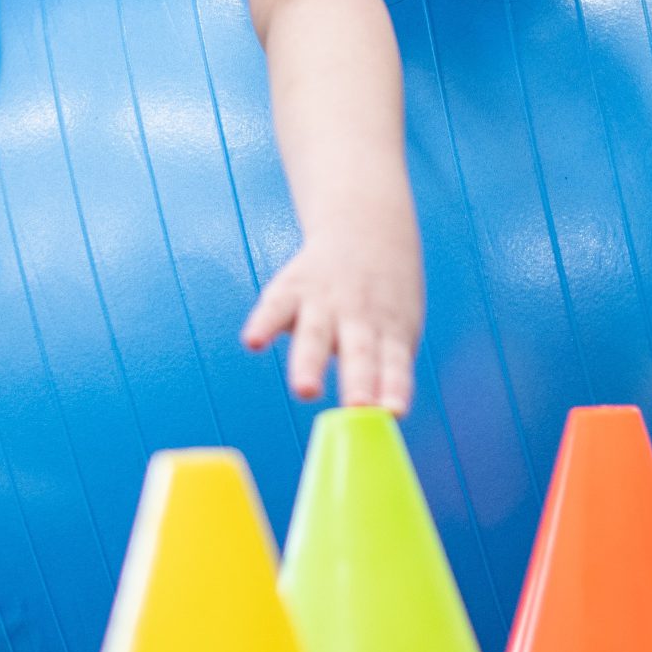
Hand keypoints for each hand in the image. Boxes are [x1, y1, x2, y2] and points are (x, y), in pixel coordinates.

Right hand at [239, 211, 422, 410]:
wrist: (365, 229)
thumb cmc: (383, 301)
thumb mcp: (399, 330)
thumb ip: (385, 374)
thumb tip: (377, 421)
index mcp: (390, 330)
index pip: (395, 364)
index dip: (394, 387)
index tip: (393, 411)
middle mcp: (358, 317)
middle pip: (359, 353)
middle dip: (358, 381)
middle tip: (358, 406)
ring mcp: (324, 301)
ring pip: (316, 335)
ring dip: (311, 363)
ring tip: (306, 389)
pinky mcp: (291, 289)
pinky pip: (276, 308)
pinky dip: (264, 324)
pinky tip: (253, 342)